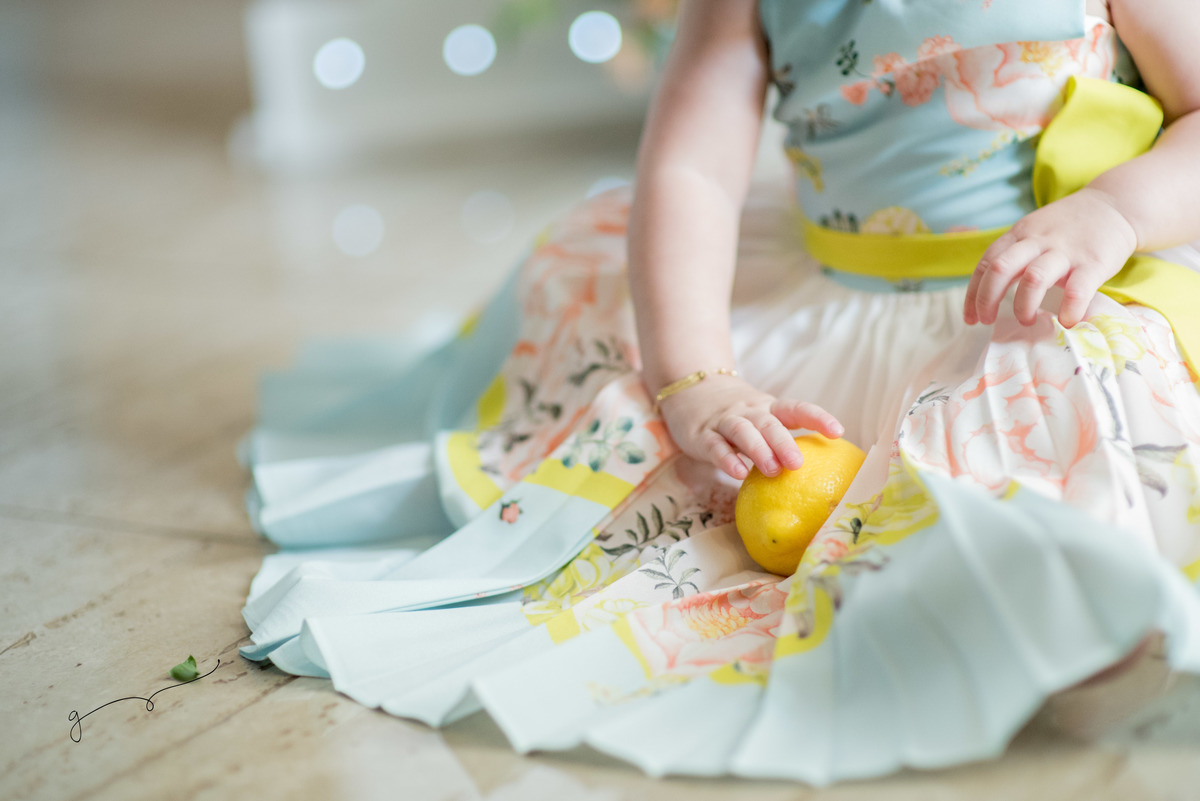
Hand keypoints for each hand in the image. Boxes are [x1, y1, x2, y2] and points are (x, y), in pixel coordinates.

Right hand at [656, 373, 843, 479]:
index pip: (795, 408)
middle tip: (799, 464)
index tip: (837, 431)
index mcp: (768, 408)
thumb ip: (780, 437)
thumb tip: (816, 471)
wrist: (690, 390)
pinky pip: (715, 446)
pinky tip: (738, 473)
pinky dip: (727, 459)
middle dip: (784, 443)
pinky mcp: (702, 435)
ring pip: (743, 432)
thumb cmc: (736, 414)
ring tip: (773, 470)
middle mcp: (749, 412)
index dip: (816, 418)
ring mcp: (724, 422)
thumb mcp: (760, 418)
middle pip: (769, 424)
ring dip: (759, 450)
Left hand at [963, 188, 1138, 328]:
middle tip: (988, 321)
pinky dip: (1068, 309)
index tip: (970, 318)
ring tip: (1027, 321)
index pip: (986, 263)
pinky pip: (1077, 290)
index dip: (973, 294)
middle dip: (987, 299)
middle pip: (1000, 269)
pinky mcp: (1094, 262)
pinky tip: (1066, 321)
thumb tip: (987, 293)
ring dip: (1023, 306)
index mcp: (1019, 234)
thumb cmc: (1068, 227)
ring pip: (1033, 279)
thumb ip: (1013, 254)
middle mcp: (1038, 240)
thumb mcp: (1034, 231)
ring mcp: (1066, 251)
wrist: (1116, 205)